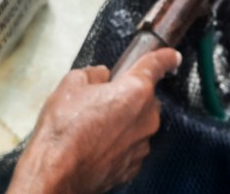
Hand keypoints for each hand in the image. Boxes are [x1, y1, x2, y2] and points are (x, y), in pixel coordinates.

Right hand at [7, 48, 181, 193]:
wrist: (56, 171)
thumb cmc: (65, 128)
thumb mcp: (72, 83)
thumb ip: (93, 74)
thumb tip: (100, 76)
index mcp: (136, 91)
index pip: (157, 66)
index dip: (165, 58)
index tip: (172, 57)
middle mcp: (146, 118)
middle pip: (145, 98)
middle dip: (128, 95)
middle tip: (102, 99)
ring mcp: (141, 145)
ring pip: (138, 124)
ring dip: (123, 121)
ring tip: (94, 126)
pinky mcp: (132, 167)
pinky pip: (131, 146)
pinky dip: (119, 143)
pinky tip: (96, 144)